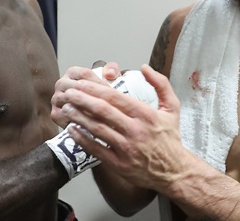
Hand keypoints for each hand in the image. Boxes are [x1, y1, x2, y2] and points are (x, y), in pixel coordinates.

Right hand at [51, 64, 116, 127]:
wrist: (92, 112)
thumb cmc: (99, 94)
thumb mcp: (108, 78)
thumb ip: (112, 69)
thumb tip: (109, 74)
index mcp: (72, 72)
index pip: (85, 74)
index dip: (99, 83)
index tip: (111, 92)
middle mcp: (61, 84)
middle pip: (76, 88)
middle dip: (94, 97)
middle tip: (108, 105)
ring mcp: (56, 99)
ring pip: (72, 103)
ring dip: (87, 109)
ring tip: (102, 114)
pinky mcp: (56, 114)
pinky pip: (67, 116)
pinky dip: (80, 119)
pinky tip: (93, 122)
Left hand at [61, 64, 190, 191]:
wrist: (174, 171)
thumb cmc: (170, 138)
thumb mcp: (172, 107)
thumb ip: (160, 84)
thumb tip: (144, 67)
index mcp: (145, 114)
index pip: (115, 97)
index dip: (94, 88)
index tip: (81, 82)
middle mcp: (135, 130)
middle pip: (102, 110)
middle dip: (81, 99)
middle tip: (68, 92)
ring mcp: (126, 148)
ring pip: (96, 128)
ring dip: (78, 117)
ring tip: (65, 108)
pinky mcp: (119, 164)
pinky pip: (95, 149)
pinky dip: (81, 139)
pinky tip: (71, 130)